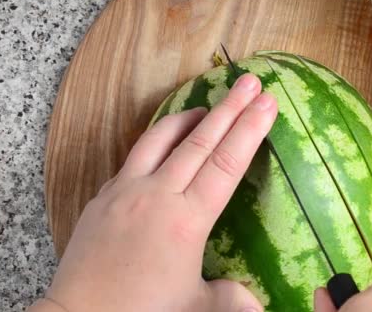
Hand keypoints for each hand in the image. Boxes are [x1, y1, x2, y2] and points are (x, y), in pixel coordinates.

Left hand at [29, 74, 276, 311]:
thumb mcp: (197, 308)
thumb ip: (232, 297)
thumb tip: (255, 302)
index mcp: (187, 220)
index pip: (227, 163)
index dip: (250, 129)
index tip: (267, 102)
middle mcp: (157, 195)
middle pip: (200, 141)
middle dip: (229, 108)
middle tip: (250, 82)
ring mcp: (126, 191)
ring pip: (160, 140)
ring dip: (187, 118)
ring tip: (207, 104)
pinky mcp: (104, 197)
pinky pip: (134, 159)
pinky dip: (155, 144)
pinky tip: (163, 146)